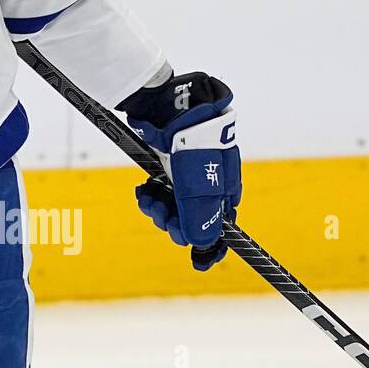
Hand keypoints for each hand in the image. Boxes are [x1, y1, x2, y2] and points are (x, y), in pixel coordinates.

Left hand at [119, 72, 241, 270]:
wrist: (167, 106)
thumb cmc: (190, 147)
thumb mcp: (198, 189)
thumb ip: (199, 220)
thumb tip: (199, 244)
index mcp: (226, 190)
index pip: (222, 227)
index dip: (209, 245)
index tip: (198, 261)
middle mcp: (209, 182)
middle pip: (192, 219)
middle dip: (174, 223)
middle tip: (161, 216)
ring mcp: (187, 173)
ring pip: (172, 206)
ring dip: (158, 209)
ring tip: (147, 199)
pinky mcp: (166, 164)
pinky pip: (158, 189)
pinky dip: (150, 194)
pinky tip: (142, 190)